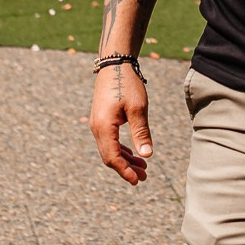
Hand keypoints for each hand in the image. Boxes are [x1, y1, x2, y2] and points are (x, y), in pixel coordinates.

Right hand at [89, 62, 152, 184]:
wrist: (115, 64)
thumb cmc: (127, 84)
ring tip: (143, 168)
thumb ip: (141, 133)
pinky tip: (134, 154)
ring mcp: (98, 124)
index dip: (124, 171)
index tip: (138, 180)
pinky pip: (110, 141)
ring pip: (110, 150)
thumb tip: (147, 156)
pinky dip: (122, 150)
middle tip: (144, 177)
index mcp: (104, 127)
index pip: (112, 157)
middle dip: (126, 169)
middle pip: (110, 156)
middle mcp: (97, 128)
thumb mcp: (138, 109)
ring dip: (125, 160)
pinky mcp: (102, 120)